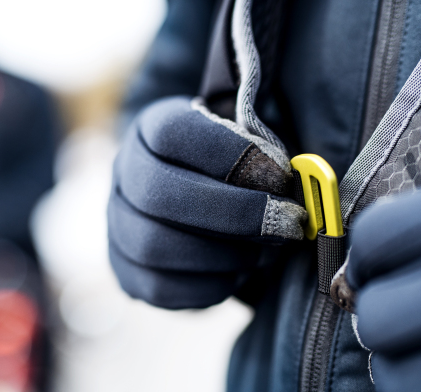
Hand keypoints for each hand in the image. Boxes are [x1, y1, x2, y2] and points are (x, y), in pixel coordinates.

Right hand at [108, 96, 305, 308]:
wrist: (189, 201)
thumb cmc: (228, 170)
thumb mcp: (243, 145)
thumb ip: (263, 156)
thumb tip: (301, 184)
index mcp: (150, 131)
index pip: (173, 133)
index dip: (230, 154)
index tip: (282, 174)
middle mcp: (125, 175)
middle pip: (161, 195)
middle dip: (235, 213)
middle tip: (288, 224)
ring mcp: (118, 226)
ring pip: (157, 246)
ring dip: (225, 254)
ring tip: (266, 252)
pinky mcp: (128, 272)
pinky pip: (163, 289)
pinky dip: (212, 285)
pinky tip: (239, 271)